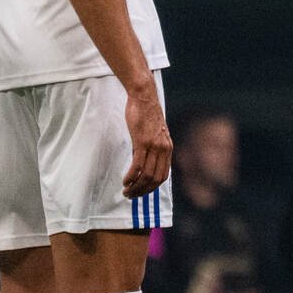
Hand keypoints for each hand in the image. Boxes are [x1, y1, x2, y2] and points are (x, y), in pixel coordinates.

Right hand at [122, 83, 172, 197]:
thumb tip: (143, 164)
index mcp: (168, 149)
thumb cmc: (147, 114)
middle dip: (142, 191)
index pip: (163, 176)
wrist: (144, 97)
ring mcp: (154, 146)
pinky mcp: (142, 142)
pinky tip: (125, 181)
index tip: (141, 192)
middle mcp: (163, 149)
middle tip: (130, 195)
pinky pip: (138, 165)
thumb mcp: (154, 134)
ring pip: (146, 175)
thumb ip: (151, 149)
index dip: (152, 188)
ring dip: (135, 187)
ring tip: (126, 191)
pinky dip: (131, 176)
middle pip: (155, 179)